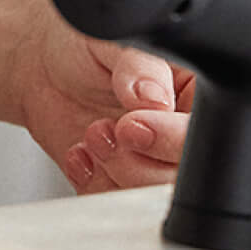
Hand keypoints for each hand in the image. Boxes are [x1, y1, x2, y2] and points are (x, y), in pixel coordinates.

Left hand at [14, 2, 194, 191]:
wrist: (45, 70)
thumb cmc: (84, 48)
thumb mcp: (112, 42)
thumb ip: (138, 66)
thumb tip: (156, 98)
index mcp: (197, 96)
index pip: (205, 136)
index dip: (170, 139)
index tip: (131, 124)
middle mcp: (182, 136)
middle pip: (184, 180)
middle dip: (138, 162)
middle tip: (107, 129)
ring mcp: (156, 166)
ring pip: (153, 200)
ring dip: (115, 173)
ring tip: (92, 136)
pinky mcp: (125, 187)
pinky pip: (118, 207)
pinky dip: (94, 184)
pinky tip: (81, 154)